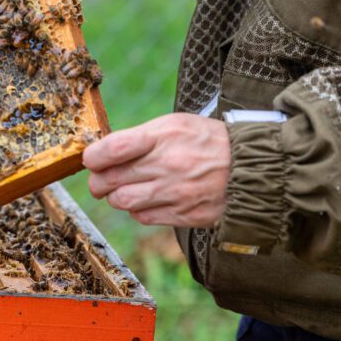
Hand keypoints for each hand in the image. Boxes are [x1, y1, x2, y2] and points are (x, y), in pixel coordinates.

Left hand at [83, 113, 230, 227]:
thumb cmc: (207, 141)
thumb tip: (106, 151)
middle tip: (99, 179)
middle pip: (112, 179)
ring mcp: (175, 193)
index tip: (90, 159)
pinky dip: (136, 210)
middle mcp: (168, 165)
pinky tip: (144, 200)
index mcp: (164, 136)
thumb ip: (141, 137)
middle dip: (98, 181)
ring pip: (123, 202)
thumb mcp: (176, 124)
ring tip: (121, 190)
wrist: (250, 167)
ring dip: (116, 197)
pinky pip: (144, 217)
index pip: (114, 148)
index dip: (94, 156)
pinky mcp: (183, 214)